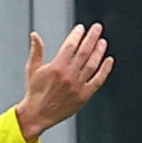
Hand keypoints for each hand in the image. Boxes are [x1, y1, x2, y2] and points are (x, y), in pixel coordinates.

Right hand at [18, 23, 113, 138]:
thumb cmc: (34, 91)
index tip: (81, 28)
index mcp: (56, 67)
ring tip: (102, 41)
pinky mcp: (84, 96)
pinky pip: (98, 81)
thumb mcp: (32, 69)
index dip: (77, 35)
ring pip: (92, 64)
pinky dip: (105, 70)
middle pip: (84, 52)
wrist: (37, 115)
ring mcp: (78, 86)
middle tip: (97, 27)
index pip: (70, 46)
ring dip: (99, 51)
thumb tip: (35, 34)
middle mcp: (69, 75)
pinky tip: (109, 60)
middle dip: (92, 38)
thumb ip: (36, 51)